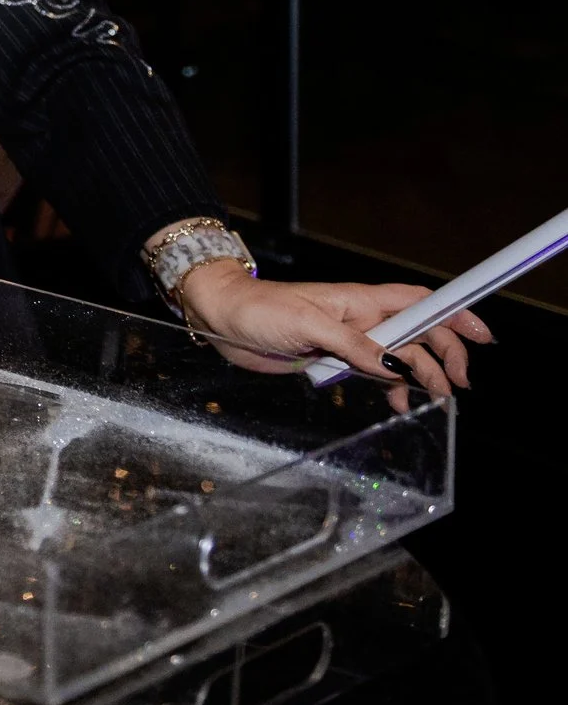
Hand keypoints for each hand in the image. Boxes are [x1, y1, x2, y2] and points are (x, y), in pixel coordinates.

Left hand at [173, 264, 492, 407]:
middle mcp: (361, 318)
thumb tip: (395, 365)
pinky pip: (374, 371)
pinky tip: (398, 403)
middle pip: (418, 333)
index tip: (482, 336)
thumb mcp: (308, 326)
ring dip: (420, 375)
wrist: (221, 318)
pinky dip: (391, 386)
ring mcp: (348, 338)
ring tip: (432, 398)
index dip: (455, 315)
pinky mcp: (332, 357)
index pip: (421, 303)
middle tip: (457, 385)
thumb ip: (354, 346)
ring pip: (399, 356)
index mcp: (361, 301)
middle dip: (444, 356)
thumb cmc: (259, 309)